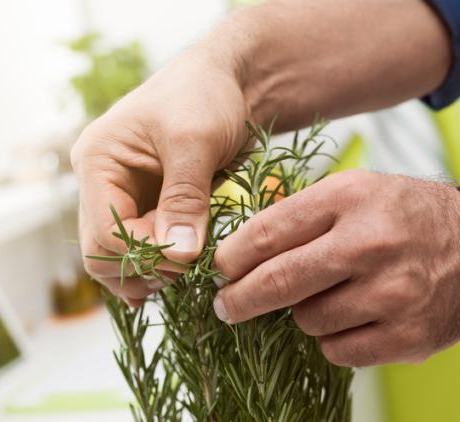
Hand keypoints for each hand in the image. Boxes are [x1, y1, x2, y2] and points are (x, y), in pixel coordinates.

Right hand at [71, 49, 249, 305]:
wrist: (224, 82)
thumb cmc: (204, 95)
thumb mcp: (195, 140)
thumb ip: (184, 198)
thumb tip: (179, 256)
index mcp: (96, 161)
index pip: (104, 231)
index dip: (144, 253)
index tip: (189, 258)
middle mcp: (98, 184)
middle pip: (99, 251)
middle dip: (141, 268)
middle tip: (186, 270)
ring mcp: (119, 197)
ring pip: (115, 257)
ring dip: (148, 272)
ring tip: (186, 272)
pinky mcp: (143, 206)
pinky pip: (137, 248)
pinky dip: (154, 267)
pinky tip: (175, 278)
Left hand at [212, 170, 459, 366]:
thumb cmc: (400, 216)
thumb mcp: (350, 192)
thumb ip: (296, 216)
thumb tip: (237, 253)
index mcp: (348, 198)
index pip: (267, 233)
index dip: (231, 258)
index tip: (219, 271)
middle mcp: (371, 243)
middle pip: (278, 282)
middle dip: (239, 299)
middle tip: (226, 305)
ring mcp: (393, 293)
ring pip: (307, 320)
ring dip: (302, 313)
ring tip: (327, 294)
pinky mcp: (409, 335)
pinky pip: (337, 350)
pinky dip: (332, 338)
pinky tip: (350, 316)